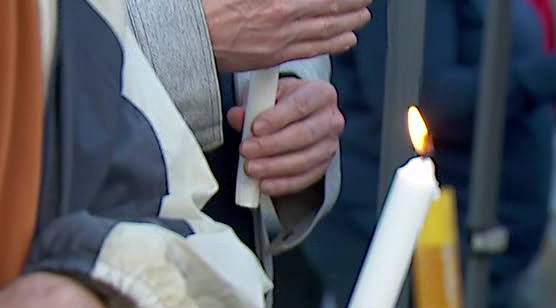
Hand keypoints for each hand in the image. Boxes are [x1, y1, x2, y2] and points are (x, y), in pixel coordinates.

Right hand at [203, 0, 372, 71]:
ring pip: (326, 29)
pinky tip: (347, 40)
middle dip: (352, 2)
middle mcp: (283, 15)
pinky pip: (313, 49)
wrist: (191, 35)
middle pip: (329, 6)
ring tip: (363, 16)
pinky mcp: (275, 54)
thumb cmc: (212, 7)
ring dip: (349, 22)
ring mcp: (281, 37)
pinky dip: (334, 44)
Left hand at [228, 78, 343, 195]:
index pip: (300, 105)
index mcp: (321, 94)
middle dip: (272, 145)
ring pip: (304, 160)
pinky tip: (264, 184)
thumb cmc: (284, 101)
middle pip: (304, 135)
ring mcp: (330, 145)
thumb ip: (252, 103)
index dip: (277, 118)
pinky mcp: (324, 166)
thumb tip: (237, 116)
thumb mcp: (268, 93)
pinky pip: (304, 179)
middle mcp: (331, 119)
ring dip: (274, 167)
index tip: (255, 127)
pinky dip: (282, 184)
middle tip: (246, 150)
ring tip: (250, 168)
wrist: (300, 114)